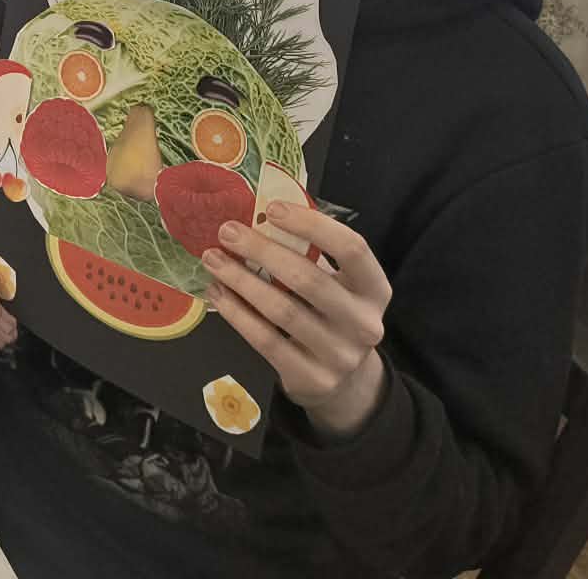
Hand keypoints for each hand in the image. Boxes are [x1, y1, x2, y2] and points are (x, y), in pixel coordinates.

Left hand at [200, 203, 391, 437]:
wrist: (344, 380)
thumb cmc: (331, 313)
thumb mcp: (336, 283)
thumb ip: (310, 254)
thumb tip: (257, 214)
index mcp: (374, 289)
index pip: (352, 248)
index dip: (312, 224)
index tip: (272, 208)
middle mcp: (363, 323)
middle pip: (307, 278)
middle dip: (261, 250)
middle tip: (227, 232)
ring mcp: (339, 355)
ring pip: (281, 310)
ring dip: (240, 280)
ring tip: (212, 259)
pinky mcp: (312, 378)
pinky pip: (265, 340)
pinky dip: (236, 313)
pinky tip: (218, 293)